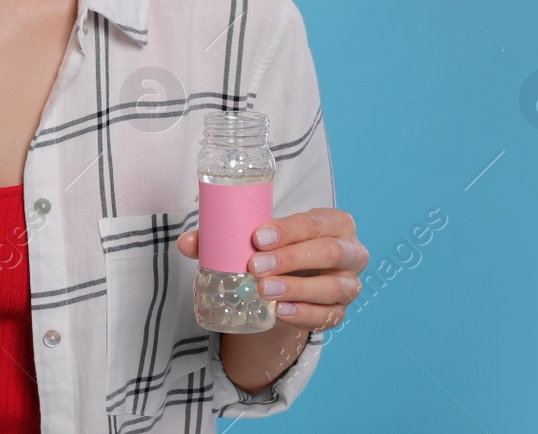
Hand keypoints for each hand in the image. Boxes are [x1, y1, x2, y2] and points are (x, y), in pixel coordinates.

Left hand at [178, 208, 367, 330]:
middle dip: (292, 259)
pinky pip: (328, 316)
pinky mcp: (340, 311)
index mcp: (334, 223)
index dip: (289, 229)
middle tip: (255, 266)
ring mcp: (349, 284)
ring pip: (333, 287)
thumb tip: (187, 243)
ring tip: (264, 291)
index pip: (316, 222)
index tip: (258, 237)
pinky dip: (304, 315)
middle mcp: (350, 251)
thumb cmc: (279, 249)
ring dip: (297, 289)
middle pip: (329, 252)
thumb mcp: (260, 238)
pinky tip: (280, 312)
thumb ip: (224, 237)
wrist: (293, 281)